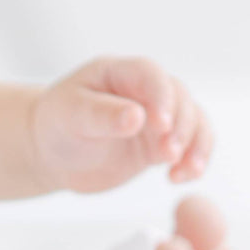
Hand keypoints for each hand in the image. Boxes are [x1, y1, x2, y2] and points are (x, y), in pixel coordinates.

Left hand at [28, 57, 213, 193]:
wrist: (53, 152)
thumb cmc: (56, 124)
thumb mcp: (70, 115)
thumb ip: (102, 115)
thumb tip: (136, 117)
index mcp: (118, 72)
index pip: (150, 74)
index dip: (161, 96)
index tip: (160, 124)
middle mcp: (143, 90)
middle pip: (179, 96)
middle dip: (181, 125)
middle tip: (168, 153)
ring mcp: (155, 116)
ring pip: (193, 120)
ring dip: (195, 144)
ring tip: (185, 170)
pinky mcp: (159, 143)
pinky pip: (190, 146)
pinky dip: (194, 160)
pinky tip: (181, 177)